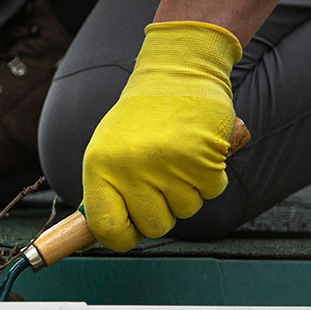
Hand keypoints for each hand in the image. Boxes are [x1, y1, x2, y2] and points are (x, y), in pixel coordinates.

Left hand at [82, 21, 241, 250]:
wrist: (176, 72)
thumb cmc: (141, 120)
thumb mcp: (108, 151)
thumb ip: (106, 192)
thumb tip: (100, 236)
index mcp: (99, 166)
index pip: (106, 228)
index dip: (123, 237)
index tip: (131, 230)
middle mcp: (129, 167)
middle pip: (154, 227)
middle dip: (162, 210)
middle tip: (160, 179)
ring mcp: (166, 164)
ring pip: (186, 211)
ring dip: (187, 191)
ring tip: (177, 157)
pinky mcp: (202, 158)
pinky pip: (211, 192)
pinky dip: (209, 177)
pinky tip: (197, 151)